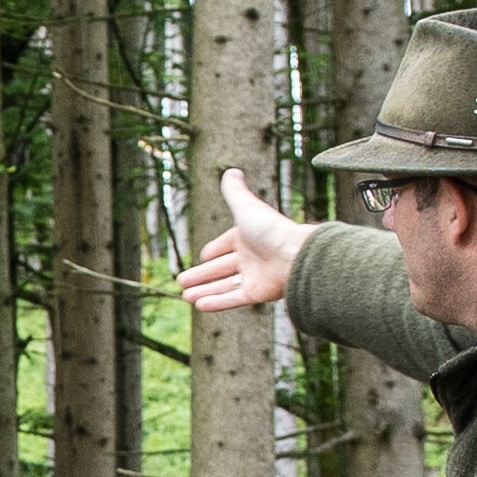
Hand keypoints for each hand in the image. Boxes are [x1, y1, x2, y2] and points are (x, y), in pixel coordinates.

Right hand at [172, 166, 312, 312]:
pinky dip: (216, 303)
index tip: (202, 256)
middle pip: (220, 269)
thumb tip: (231, 171)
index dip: (212, 252)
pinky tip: (200, 306)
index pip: (224, 247)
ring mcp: (253, 277)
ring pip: (223, 286)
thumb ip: (235, 192)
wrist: (294, 254)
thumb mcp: (246, 207)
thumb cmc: (271, 229)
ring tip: (185, 296)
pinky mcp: (257, 294)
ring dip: (204, 291)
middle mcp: (250, 258)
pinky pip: (233, 300)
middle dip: (201, 275)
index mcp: (246, 238)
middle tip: (182, 281)